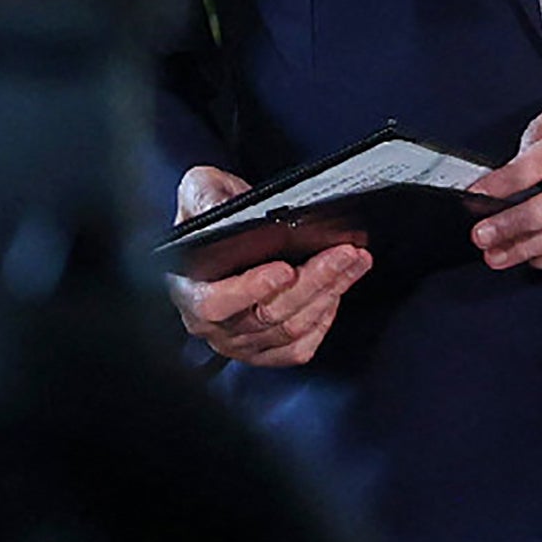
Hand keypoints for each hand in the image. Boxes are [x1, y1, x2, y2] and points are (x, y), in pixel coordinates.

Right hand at [167, 165, 370, 367]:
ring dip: (329, 293)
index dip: (251, 289)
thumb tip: (219, 209)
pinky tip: (337, 290)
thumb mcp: (199, 190)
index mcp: (187, 289)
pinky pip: (299, 348)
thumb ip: (204, 195)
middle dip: (314, 280)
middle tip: (344, 252)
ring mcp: (239, 342)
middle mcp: (211, 325)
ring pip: (291, 328)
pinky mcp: (264, 350)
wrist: (227, 231)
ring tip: (353, 261)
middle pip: (268, 314)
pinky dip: (323, 320)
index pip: (215, 303)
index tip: (286, 269)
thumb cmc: (211, 215)